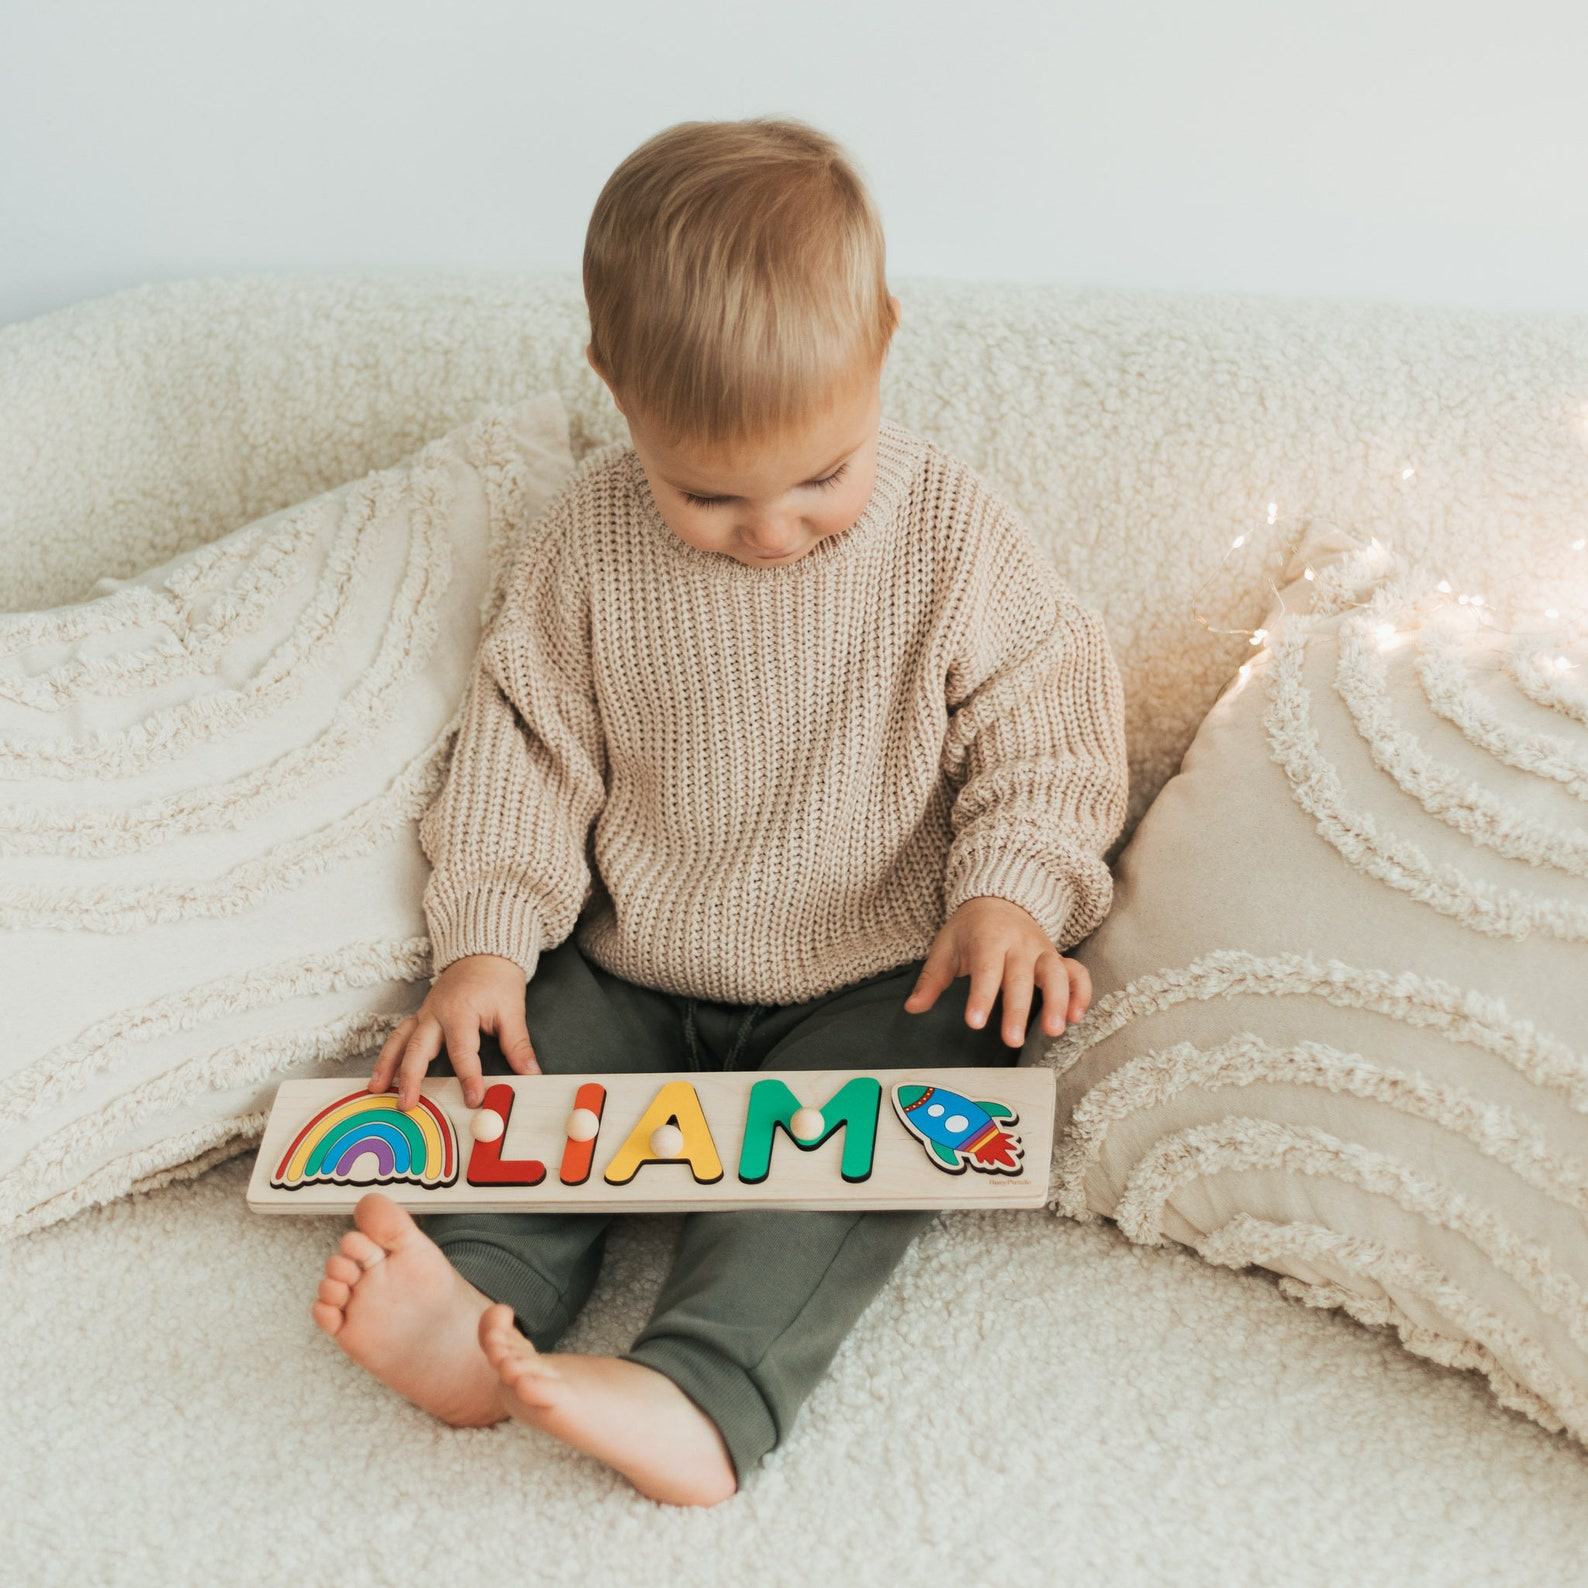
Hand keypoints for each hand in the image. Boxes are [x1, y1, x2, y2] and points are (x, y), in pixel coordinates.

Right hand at [368, 954, 541, 1110]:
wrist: (484, 953)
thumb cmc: (497, 979)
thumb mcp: (513, 1009)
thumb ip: (518, 1045)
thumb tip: (530, 1072)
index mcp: (460, 1011)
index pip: (463, 1051)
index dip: (468, 1077)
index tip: (473, 1098)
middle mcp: (436, 1013)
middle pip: (419, 1047)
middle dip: (411, 1077)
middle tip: (408, 1103)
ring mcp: (425, 1013)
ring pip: (400, 1040)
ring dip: (387, 1066)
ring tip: (377, 1089)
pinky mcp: (421, 1016)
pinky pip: (400, 1035)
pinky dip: (388, 1054)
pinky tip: (381, 1073)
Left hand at [903, 896, 1090, 1047]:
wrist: (999, 898)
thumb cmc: (969, 929)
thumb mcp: (945, 947)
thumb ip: (932, 980)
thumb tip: (912, 1008)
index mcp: (988, 939)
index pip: (986, 968)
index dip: (981, 995)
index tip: (975, 1022)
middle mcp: (1018, 944)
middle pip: (1020, 977)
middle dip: (1018, 1009)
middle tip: (1013, 1040)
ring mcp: (1041, 950)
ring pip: (1055, 973)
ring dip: (1058, 1001)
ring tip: (1054, 1031)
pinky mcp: (1057, 957)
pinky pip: (1076, 972)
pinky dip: (1081, 992)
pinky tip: (1077, 1017)